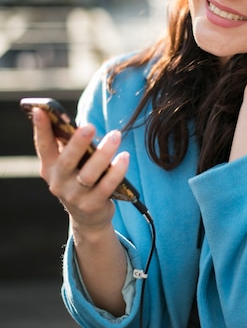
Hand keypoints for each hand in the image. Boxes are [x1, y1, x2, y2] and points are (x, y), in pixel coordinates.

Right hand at [32, 108, 129, 230]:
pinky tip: (125, 157)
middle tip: (90, 126)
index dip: (41, 128)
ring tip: (116, 135)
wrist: (88, 217)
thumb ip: (70, 146)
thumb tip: (79, 123)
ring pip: (89, 174)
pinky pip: (107, 186)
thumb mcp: (70, 165)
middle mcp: (58, 182)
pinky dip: (117, 171)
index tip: (41, 110)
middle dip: (78, 142)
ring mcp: (74, 196)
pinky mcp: (92, 205)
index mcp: (50, 167)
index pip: (43, 146)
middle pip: (67, 160)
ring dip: (103, 153)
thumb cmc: (80, 179)